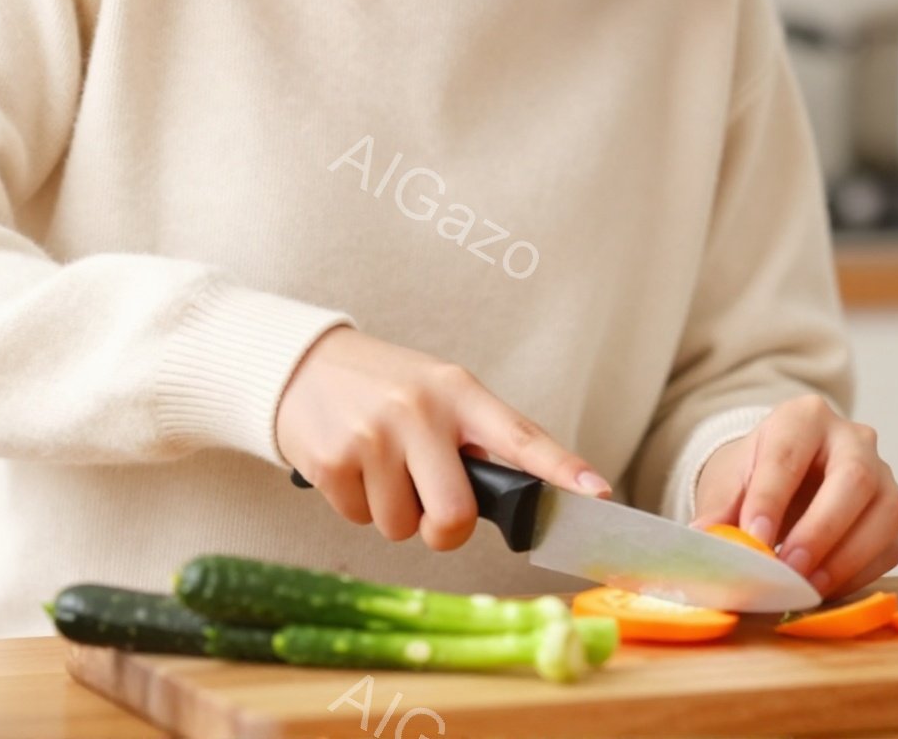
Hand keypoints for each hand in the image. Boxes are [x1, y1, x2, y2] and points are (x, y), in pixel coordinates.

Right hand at [275, 327, 612, 550]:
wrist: (300, 366)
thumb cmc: (381, 387)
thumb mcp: (436, 391)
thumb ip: (476, 437)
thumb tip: (521, 495)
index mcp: (458, 392)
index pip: (520, 436)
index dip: (561, 469)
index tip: (597, 492)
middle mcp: (419, 411)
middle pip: (455, 516)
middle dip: (444, 530)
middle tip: (428, 506)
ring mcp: (374, 437)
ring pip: (403, 527)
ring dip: (393, 513)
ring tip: (378, 466)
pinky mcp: (334, 461)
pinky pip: (361, 520)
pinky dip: (356, 505)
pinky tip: (350, 466)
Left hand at [692, 394, 897, 600]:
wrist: (782, 480)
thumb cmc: (755, 476)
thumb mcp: (728, 482)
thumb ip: (719, 510)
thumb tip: (705, 539)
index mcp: (804, 418)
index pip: (789, 454)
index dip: (771, 498)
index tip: (754, 538)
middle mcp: (853, 439)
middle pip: (853, 478)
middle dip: (820, 529)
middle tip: (788, 568)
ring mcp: (883, 475)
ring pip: (885, 512)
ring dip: (846, 558)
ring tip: (805, 586)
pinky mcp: (892, 514)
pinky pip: (890, 546)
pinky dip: (859, 574)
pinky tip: (824, 587)